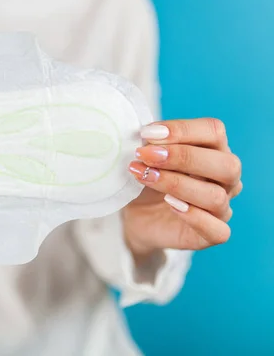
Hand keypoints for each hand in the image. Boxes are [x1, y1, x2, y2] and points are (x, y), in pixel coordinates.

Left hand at [123, 118, 241, 261]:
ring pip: (215, 196)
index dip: (181, 130)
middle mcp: (225, 179)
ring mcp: (222, 208)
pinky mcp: (212, 234)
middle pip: (226, 164)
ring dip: (177, 184)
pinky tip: (170, 204)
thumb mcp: (147, 158)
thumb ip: (152, 145)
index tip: (146, 133)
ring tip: (145, 177)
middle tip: (146, 155)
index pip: (213, 131)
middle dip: (183, 157)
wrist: (137, 216)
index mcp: (214, 150)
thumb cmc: (148, 179)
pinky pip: (217, 230)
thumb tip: (147, 136)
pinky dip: (193, 216)